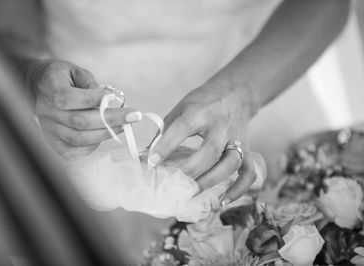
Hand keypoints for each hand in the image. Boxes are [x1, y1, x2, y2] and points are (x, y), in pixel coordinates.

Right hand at [25, 59, 140, 158]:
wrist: (36, 87)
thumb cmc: (59, 78)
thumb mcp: (74, 70)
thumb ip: (90, 83)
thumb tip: (108, 100)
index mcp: (50, 88)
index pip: (69, 98)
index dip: (94, 99)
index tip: (116, 98)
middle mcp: (46, 112)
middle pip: (79, 122)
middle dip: (111, 119)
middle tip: (133, 116)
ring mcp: (48, 130)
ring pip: (79, 139)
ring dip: (106, 133)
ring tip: (124, 126)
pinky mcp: (52, 142)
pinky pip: (73, 152)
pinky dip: (92, 146)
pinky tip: (104, 135)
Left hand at [149, 81, 256, 201]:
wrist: (236, 92)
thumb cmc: (204, 101)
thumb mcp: (182, 108)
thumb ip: (165, 130)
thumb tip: (145, 155)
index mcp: (201, 111)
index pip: (183, 128)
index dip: (166, 145)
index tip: (151, 161)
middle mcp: (222, 126)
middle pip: (210, 151)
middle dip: (190, 170)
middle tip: (173, 183)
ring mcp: (237, 139)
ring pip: (231, 164)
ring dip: (211, 181)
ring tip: (192, 194)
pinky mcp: (247, 150)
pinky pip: (248, 173)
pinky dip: (238, 190)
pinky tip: (222, 202)